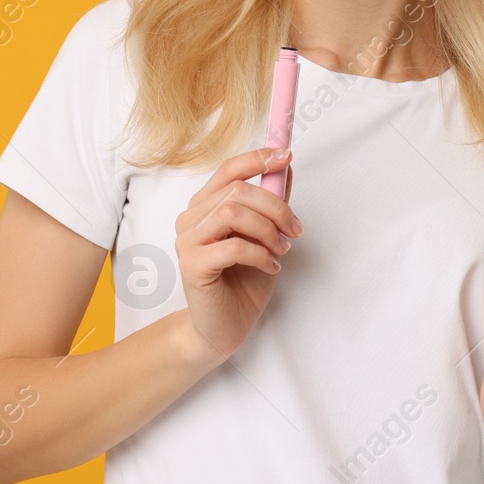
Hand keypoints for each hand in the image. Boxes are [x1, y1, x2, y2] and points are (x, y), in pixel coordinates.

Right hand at [174, 146, 301, 365]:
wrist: (224, 328)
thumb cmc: (243, 282)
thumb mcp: (266, 236)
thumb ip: (271, 203)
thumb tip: (285, 168)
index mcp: (205, 206)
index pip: (228, 170)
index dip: (258, 158)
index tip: (287, 156)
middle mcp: (191, 219)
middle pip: (237, 190)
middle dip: (276, 207)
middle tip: (295, 230)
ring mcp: (188, 241)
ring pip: (233, 213)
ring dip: (268, 230)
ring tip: (281, 250)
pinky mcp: (192, 265)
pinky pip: (233, 246)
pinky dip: (260, 254)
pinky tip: (270, 266)